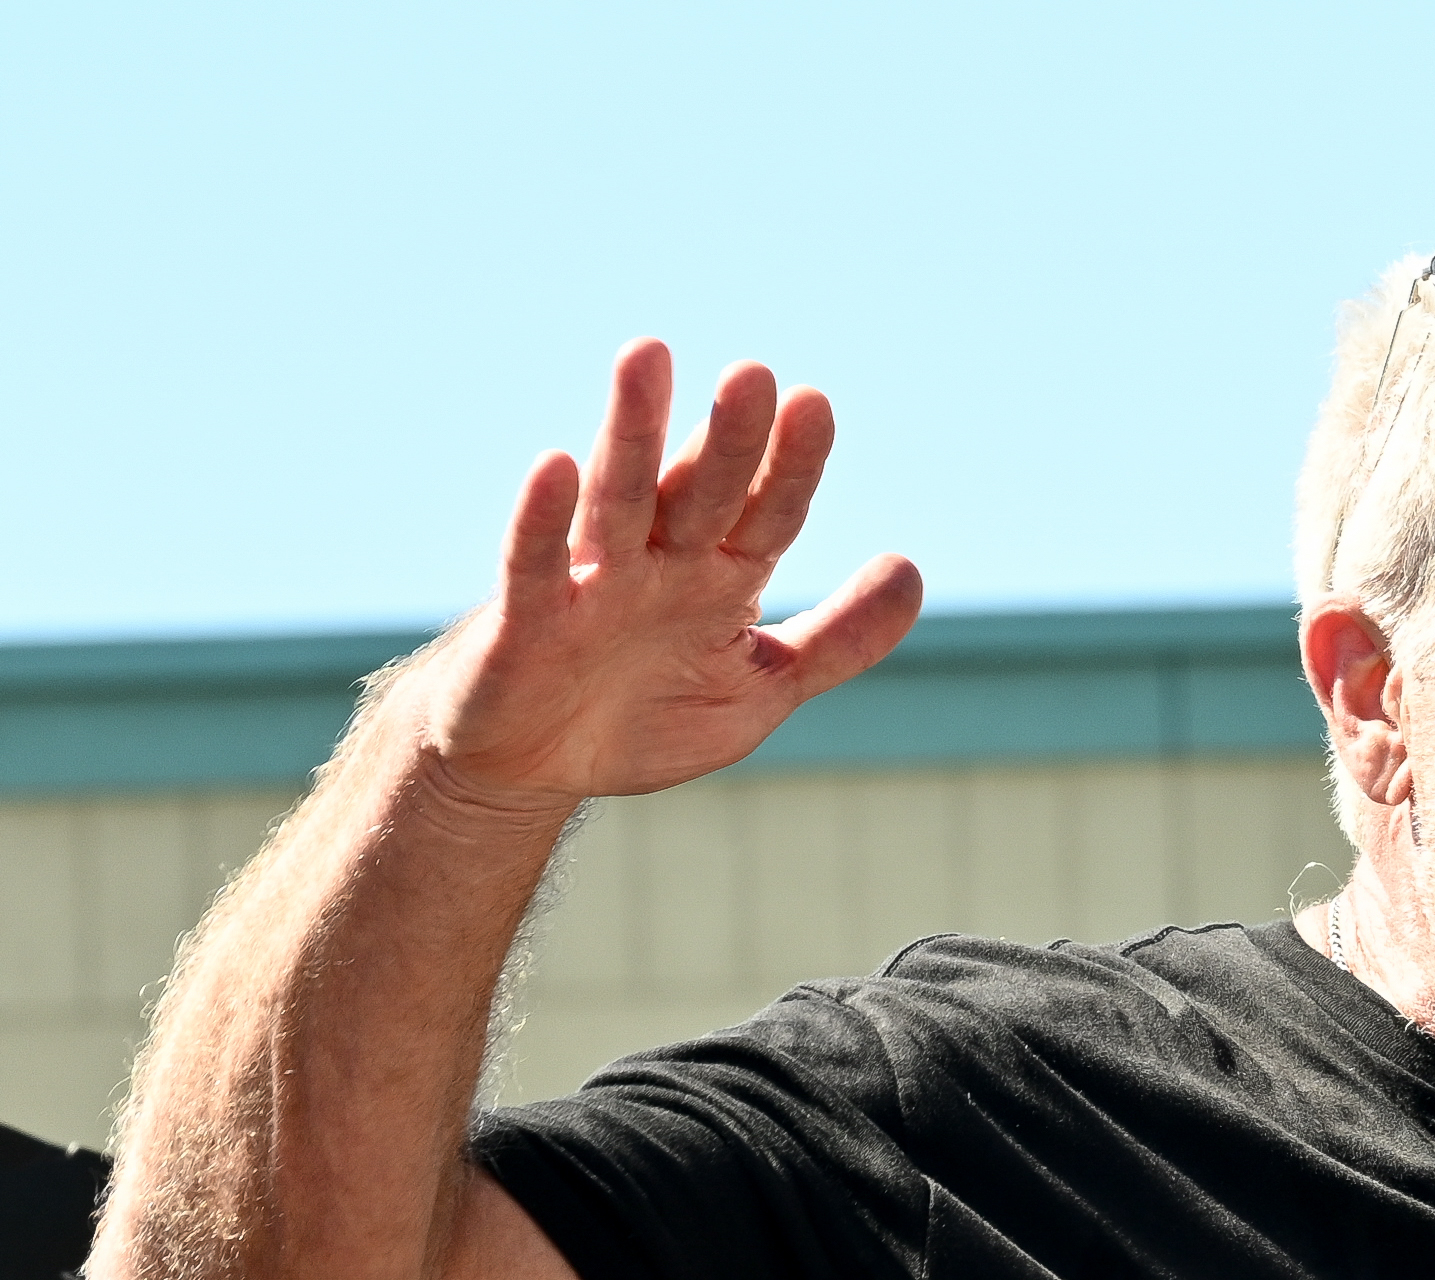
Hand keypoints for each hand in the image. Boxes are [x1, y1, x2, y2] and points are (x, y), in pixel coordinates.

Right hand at [398, 340, 922, 812]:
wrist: (535, 766)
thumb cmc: (645, 713)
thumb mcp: (762, 685)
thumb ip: (838, 638)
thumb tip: (910, 570)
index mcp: (718, 578)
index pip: (766, 513)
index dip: (790, 466)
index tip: (814, 406)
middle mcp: (656, 564)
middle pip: (700, 491)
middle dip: (727, 439)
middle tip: (753, 373)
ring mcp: (589, 586)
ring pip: (617, 499)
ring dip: (632, 431)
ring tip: (647, 356)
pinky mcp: (524, 623)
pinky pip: (533, 566)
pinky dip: (542, 520)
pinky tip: (552, 466)